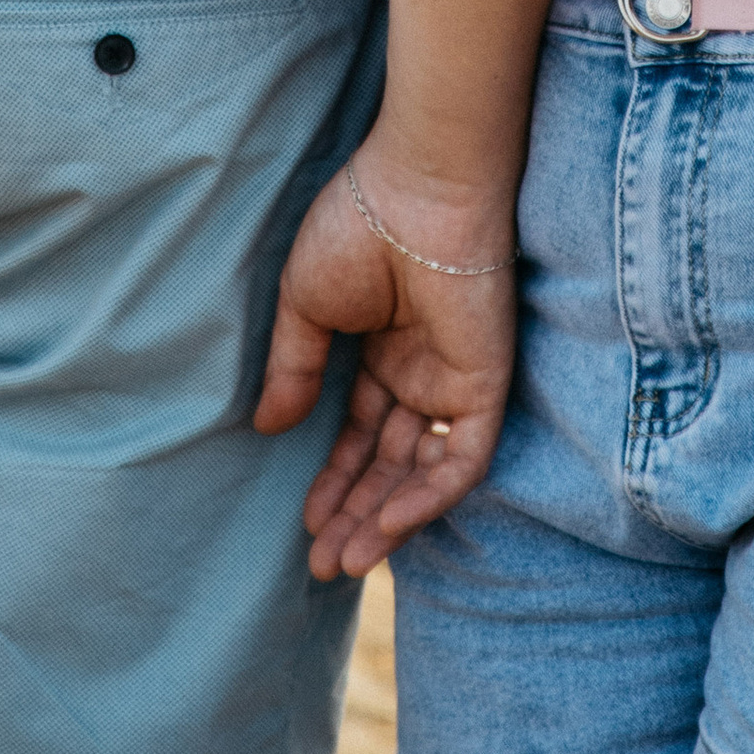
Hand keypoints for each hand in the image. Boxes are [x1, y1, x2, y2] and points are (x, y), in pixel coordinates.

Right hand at [253, 156, 517, 577]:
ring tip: (345, 559)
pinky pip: (463, 458)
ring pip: (423, 471)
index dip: (335, 480)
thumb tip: (269, 429)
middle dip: (355, 514)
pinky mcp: (485, 384)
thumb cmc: (356, 226)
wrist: (414, 189)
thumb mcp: (305, 305)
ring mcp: (454, 379)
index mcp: (383, 349)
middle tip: (322, 564)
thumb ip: (294, 370)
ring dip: (386, 518)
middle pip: (389, 462)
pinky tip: (388, 526)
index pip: (361, 434)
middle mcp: (421, 370)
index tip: (305, 525)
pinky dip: (428, 497)